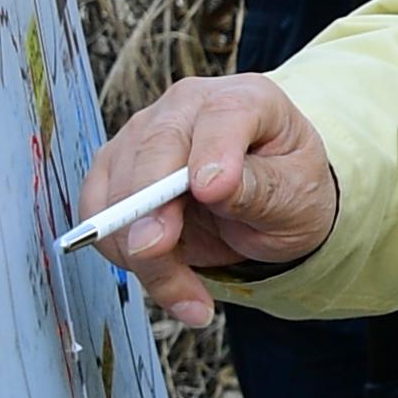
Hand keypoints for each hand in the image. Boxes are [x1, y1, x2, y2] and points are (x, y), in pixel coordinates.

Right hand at [76, 74, 339, 327]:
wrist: (268, 205)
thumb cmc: (288, 189)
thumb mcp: (295, 194)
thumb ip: (256, 188)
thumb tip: (209, 186)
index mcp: (245, 99)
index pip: (223, 115)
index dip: (212, 152)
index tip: (211, 192)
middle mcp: (187, 108)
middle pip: (154, 150)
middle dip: (150, 208)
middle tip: (158, 252)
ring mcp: (144, 136)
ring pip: (120, 194)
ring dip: (146, 255)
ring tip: (192, 298)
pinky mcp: (115, 171)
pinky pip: (102, 218)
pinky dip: (127, 259)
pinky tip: (171, 285)